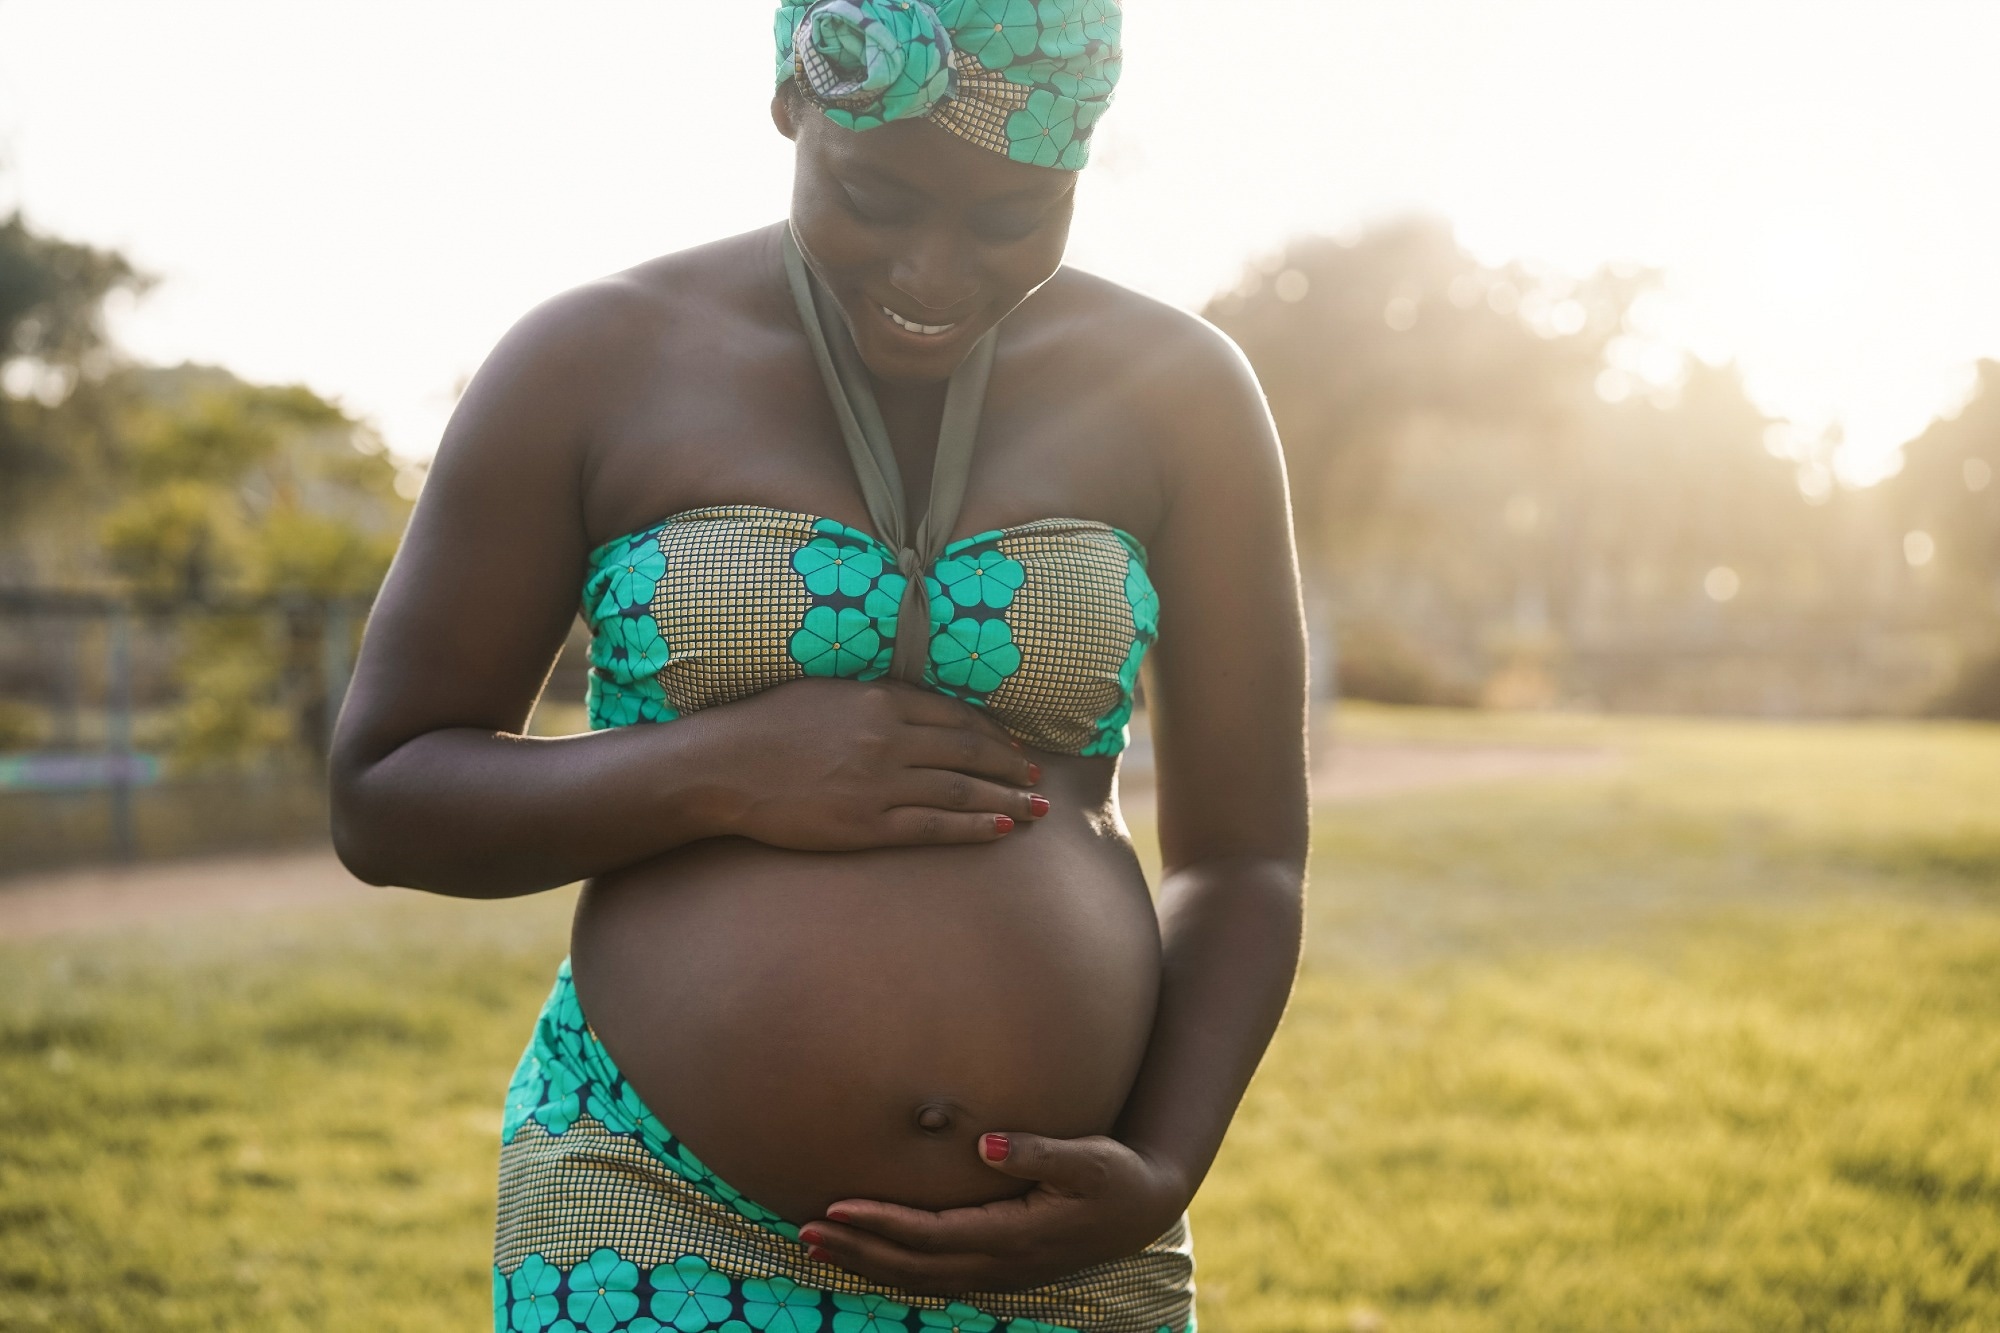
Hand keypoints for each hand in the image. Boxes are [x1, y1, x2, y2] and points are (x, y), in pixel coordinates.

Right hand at [704, 677, 1046, 851]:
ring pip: (960, 790)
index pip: (954, 714)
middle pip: (968, 751)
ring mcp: (878, 783)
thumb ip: (873, 697)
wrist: (722, 766)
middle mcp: (887, 738)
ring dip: (1006, 799)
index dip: (991, 732)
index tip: (1012, 744)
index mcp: (879, 699)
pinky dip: (973, 827)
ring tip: (1037, 809)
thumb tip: (914, 705)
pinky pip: (933, 826)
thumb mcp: (826, 691)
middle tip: (1037, 777)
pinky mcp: (865, 824)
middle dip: (1009, 766)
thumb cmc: (767, 724)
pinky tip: (1002, 830)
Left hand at [796, 1132, 1188, 1295]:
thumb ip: (1036, 1150)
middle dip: (856, 1249)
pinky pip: (933, 1279)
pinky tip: (867, 1257)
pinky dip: (893, 1271)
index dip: (882, 1224)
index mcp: (1015, 1236)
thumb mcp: (1087, 1157)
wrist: (1143, 1210)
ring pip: (918, 1279)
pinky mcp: (998, 1269)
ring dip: (866, 1264)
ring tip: (816, 1246)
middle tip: (804, 1230)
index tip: (837, 1206)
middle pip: (913, 1266)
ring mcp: (998, 1273)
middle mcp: (1000, 1264)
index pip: (931, 1235)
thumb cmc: (1114, 1175)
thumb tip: (983, 1143)